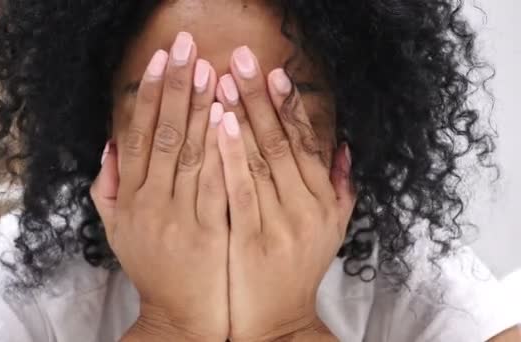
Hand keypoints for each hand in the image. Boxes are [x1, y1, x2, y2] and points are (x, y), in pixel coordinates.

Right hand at [90, 32, 228, 340]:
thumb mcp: (118, 230)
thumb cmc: (153, 268)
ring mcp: (178, 219)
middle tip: (186, 49)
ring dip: (200, 109)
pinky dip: (220, 151)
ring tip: (212, 71)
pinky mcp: (208, 233)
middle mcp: (149, 205)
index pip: (137, 136)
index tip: (161, 61)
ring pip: (188, 154)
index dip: (149, 96)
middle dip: (175, 88)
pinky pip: (214, 185)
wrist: (181, 318)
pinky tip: (227, 119)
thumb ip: (108, 188)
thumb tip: (110, 144)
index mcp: (127, 200)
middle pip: (161, 136)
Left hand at [215, 46, 355, 340]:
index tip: (276, 74)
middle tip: (242, 62)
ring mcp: (280, 224)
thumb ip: (341, 187)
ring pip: (261, 161)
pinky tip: (218, 128)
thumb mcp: (331, 229)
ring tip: (224, 83)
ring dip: (242, 118)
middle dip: (261, 99)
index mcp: (323, 201)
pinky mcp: (251, 240)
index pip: (305, 144)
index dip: (290, 106)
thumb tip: (344, 145)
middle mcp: (306, 208)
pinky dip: (231, 157)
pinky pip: (240, 192)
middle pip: (281, 143)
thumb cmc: (298, 270)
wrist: (277, 322)